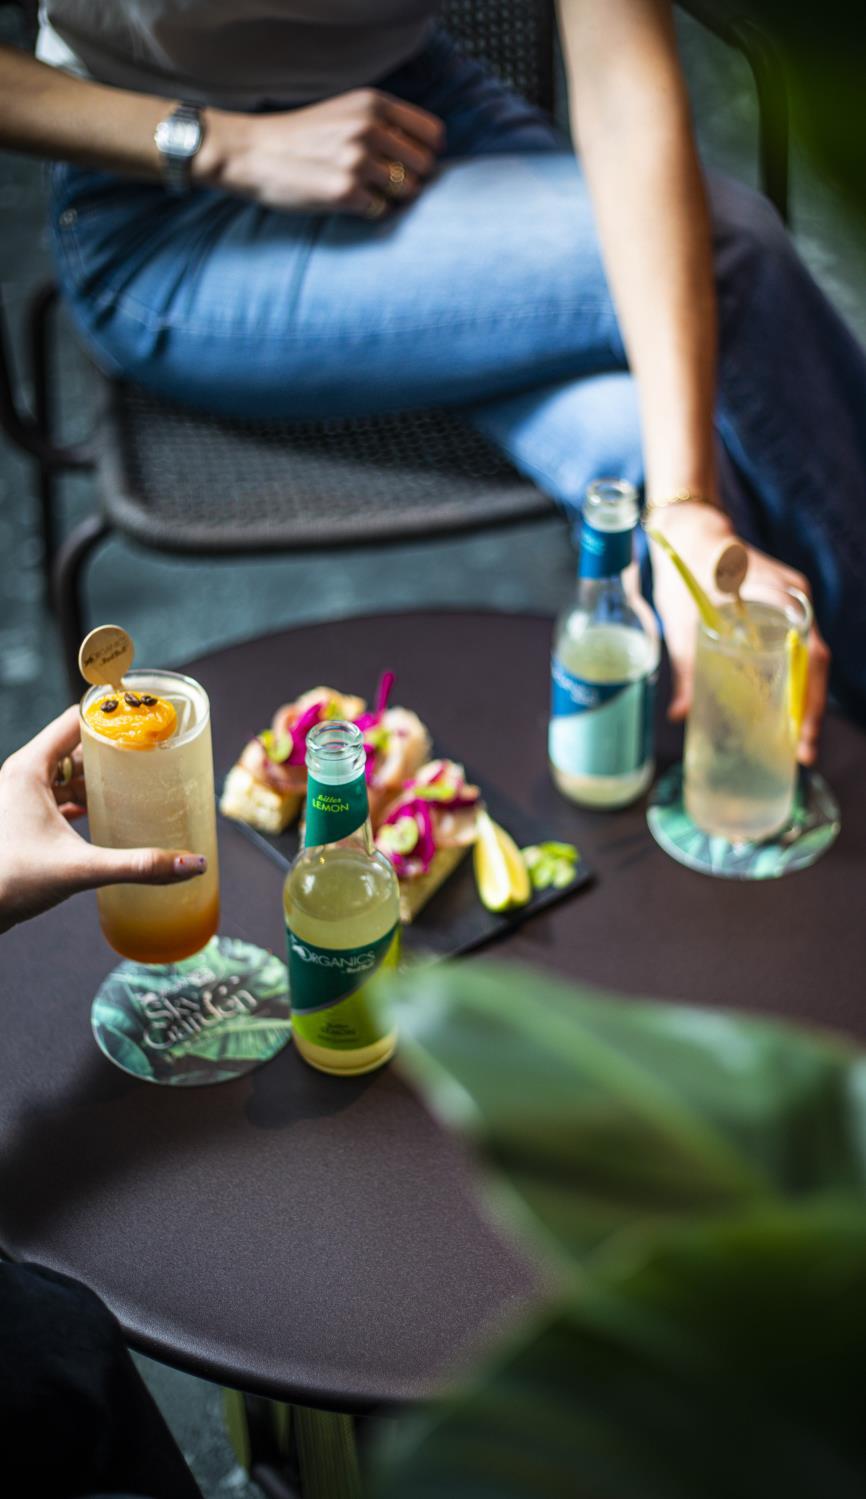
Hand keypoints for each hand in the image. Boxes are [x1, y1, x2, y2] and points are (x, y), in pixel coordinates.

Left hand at [0, 706, 206, 934]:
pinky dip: (85, 796)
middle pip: (77, 743)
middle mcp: (24, 775)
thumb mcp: (81, 869)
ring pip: (69, 770)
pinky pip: (61, 793)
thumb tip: (192, 862)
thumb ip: (138, 866)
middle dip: (114, 747)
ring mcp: (23, 796)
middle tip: (153, 753)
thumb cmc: (10, 882)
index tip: (147, 720)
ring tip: (137, 780)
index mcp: (31, 768)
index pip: (77, 719)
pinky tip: (108, 811)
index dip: (113, 715)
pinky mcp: (25, 817)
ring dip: (100, 774)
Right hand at [199, 89, 444, 216]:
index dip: (428, 154)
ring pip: (405, 192)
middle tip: (383, 183)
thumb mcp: (346, 111)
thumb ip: (383, 123)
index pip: (433, 135)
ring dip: (389, 198)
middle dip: (409, 180)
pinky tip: (345, 201)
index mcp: (373, 104)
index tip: (414, 165)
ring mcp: (358, 160)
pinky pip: (380, 211)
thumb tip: (427, 152)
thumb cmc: (302, 136)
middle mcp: (369, 128)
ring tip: (360, 190)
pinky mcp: (345, 192)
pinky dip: (369, 211)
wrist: (252, 151)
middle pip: (423, 168)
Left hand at [649, 504, 829, 764]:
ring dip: (804, 700)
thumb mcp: (681, 622)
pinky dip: (794, 682)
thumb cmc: (684, 570)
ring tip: (795, 743)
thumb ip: (685, 668)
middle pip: (814, 663)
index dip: (807, 698)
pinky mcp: (783, 609)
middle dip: (809, 710)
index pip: (807, 654)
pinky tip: (785, 712)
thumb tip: (681, 714)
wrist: (689, 533)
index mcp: (774, 594)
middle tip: (799, 752)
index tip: (798, 733)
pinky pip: (798, 649)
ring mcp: (792, 602)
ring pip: (810, 659)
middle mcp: (793, 597)